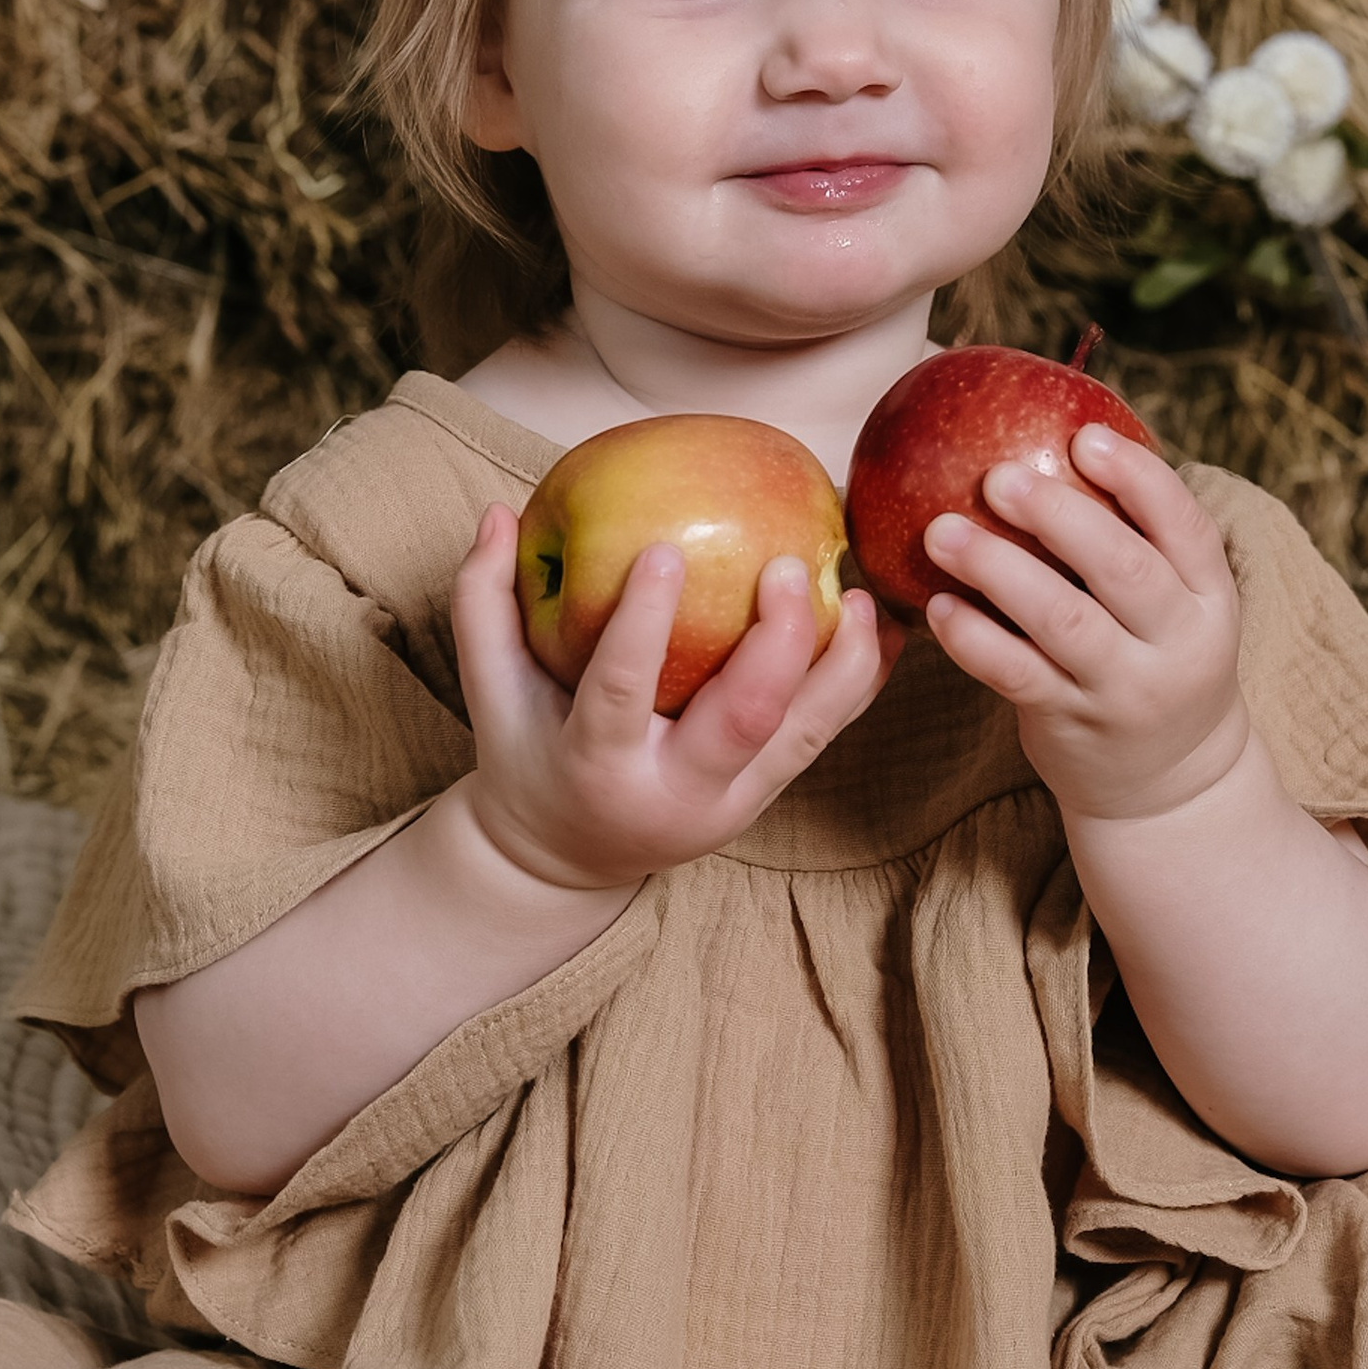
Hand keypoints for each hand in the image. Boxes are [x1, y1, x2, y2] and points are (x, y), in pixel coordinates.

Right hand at [450, 504, 896, 893]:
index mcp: (598, 767)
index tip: (663, 549)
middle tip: (788, 563)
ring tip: (861, 595)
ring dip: (842, 664)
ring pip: (804, 736)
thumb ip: (484, 601)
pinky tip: (883, 628)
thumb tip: (500, 510)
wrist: (565, 859)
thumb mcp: (491, 691)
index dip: (642, 626)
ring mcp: (732, 802)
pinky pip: (823, 736)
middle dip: (777, 643)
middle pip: (744, 724)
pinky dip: (858, 682)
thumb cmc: (526, 754)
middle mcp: (676, 794)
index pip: (621, 695)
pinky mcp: (767, 795)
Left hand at [921, 423, 1248, 823]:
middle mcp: (1178, 644)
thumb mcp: (1175, 605)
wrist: (1170, 783)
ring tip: (941, 531)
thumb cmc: (1153, 658)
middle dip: (1060, 516)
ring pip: (1063, 622)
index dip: (1138, 479)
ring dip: (999, 570)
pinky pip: (1018, 676)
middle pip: (1123, 570)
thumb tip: (1051, 432)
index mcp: (1210, 598)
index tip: (1083, 436)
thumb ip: (1133, 539)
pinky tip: (938, 605)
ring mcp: (1125, 690)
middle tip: (997, 476)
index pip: (1187, 527)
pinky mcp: (1073, 725)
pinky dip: (975, 639)